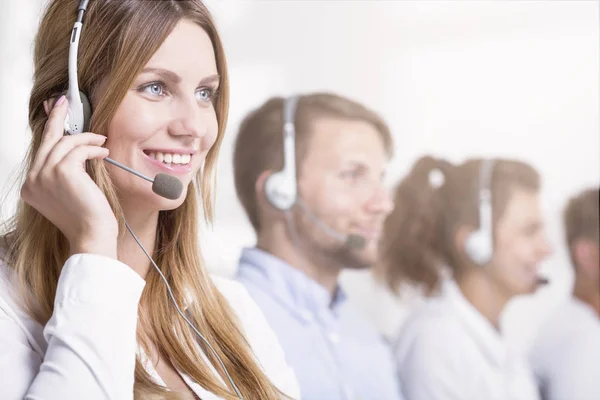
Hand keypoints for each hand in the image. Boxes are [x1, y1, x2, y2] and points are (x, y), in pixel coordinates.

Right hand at [21, 95, 117, 257]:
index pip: (41, 151)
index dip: (50, 131)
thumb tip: (73, 145)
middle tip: (65, 102)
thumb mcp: (70, 192)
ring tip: (102, 142)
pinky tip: (103, 152)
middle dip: (57, 117)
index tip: (56, 114)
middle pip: (47, 141)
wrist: (92, 235)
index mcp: (31, 187)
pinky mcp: (61, 172)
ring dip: (87, 139)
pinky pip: (79, 149)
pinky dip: (94, 148)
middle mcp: (33, 180)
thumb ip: (64, 171)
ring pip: (65, 143)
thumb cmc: (87, 218)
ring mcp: (44, 175)